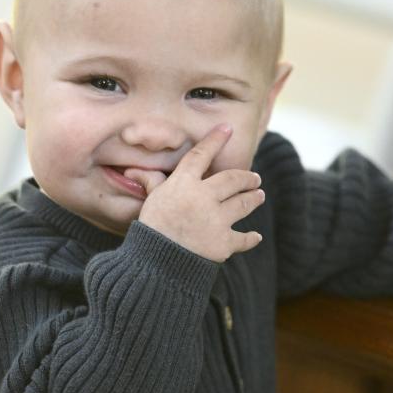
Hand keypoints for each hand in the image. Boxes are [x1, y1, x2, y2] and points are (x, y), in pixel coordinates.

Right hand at [125, 124, 263, 262]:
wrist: (155, 264)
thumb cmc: (151, 228)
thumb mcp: (152, 201)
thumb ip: (152, 183)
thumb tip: (133, 171)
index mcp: (183, 184)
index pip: (201, 155)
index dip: (215, 140)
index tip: (228, 129)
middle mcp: (203, 198)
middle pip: (233, 179)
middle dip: (247, 178)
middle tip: (255, 178)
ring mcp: (216, 220)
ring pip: (243, 203)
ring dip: (254, 198)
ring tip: (259, 196)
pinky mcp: (223, 243)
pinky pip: (243, 238)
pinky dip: (251, 238)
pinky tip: (256, 236)